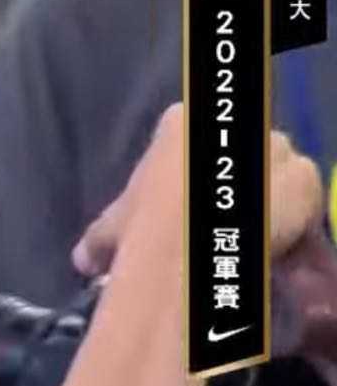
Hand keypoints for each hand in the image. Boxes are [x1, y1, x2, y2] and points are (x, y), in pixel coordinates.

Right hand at [72, 106, 326, 276]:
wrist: (185, 249)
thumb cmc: (142, 229)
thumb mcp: (110, 231)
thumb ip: (100, 239)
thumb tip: (81, 262)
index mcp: (181, 124)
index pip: (194, 141)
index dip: (196, 176)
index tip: (193, 207)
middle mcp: (229, 126)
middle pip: (242, 150)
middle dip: (240, 181)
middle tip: (228, 221)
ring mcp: (271, 147)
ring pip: (278, 171)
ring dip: (271, 198)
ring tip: (256, 237)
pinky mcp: (303, 175)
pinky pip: (304, 196)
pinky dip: (298, 218)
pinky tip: (277, 245)